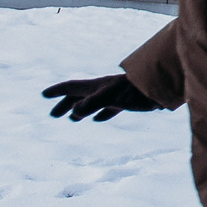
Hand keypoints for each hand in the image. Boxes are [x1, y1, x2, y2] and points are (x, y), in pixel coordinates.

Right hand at [42, 74, 157, 121]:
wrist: (163, 87)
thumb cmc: (137, 90)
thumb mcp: (112, 97)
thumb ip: (94, 104)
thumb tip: (75, 112)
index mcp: (97, 86)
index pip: (73, 87)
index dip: (58, 92)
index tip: (44, 95)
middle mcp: (104, 89)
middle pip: (80, 96)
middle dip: (66, 105)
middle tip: (53, 115)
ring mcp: (116, 95)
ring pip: (93, 103)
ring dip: (81, 110)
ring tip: (73, 119)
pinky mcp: (128, 101)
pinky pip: (109, 108)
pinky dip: (101, 114)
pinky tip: (99, 119)